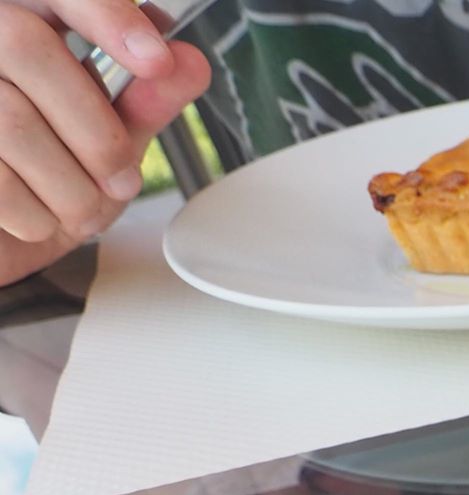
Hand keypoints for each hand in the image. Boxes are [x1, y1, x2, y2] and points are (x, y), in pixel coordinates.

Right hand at [0, 0, 208, 286]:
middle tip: (122, 180)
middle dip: (95, 129)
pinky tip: (40, 218)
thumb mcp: (106, 141)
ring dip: (71, 187)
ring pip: (11, 118)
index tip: (157, 59)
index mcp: (20, 21)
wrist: (4, 238)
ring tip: (83, 208)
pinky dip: (33, 213)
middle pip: (25, 45)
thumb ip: (143, 102)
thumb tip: (189, 63)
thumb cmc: (47, 181)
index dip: (105, 16)